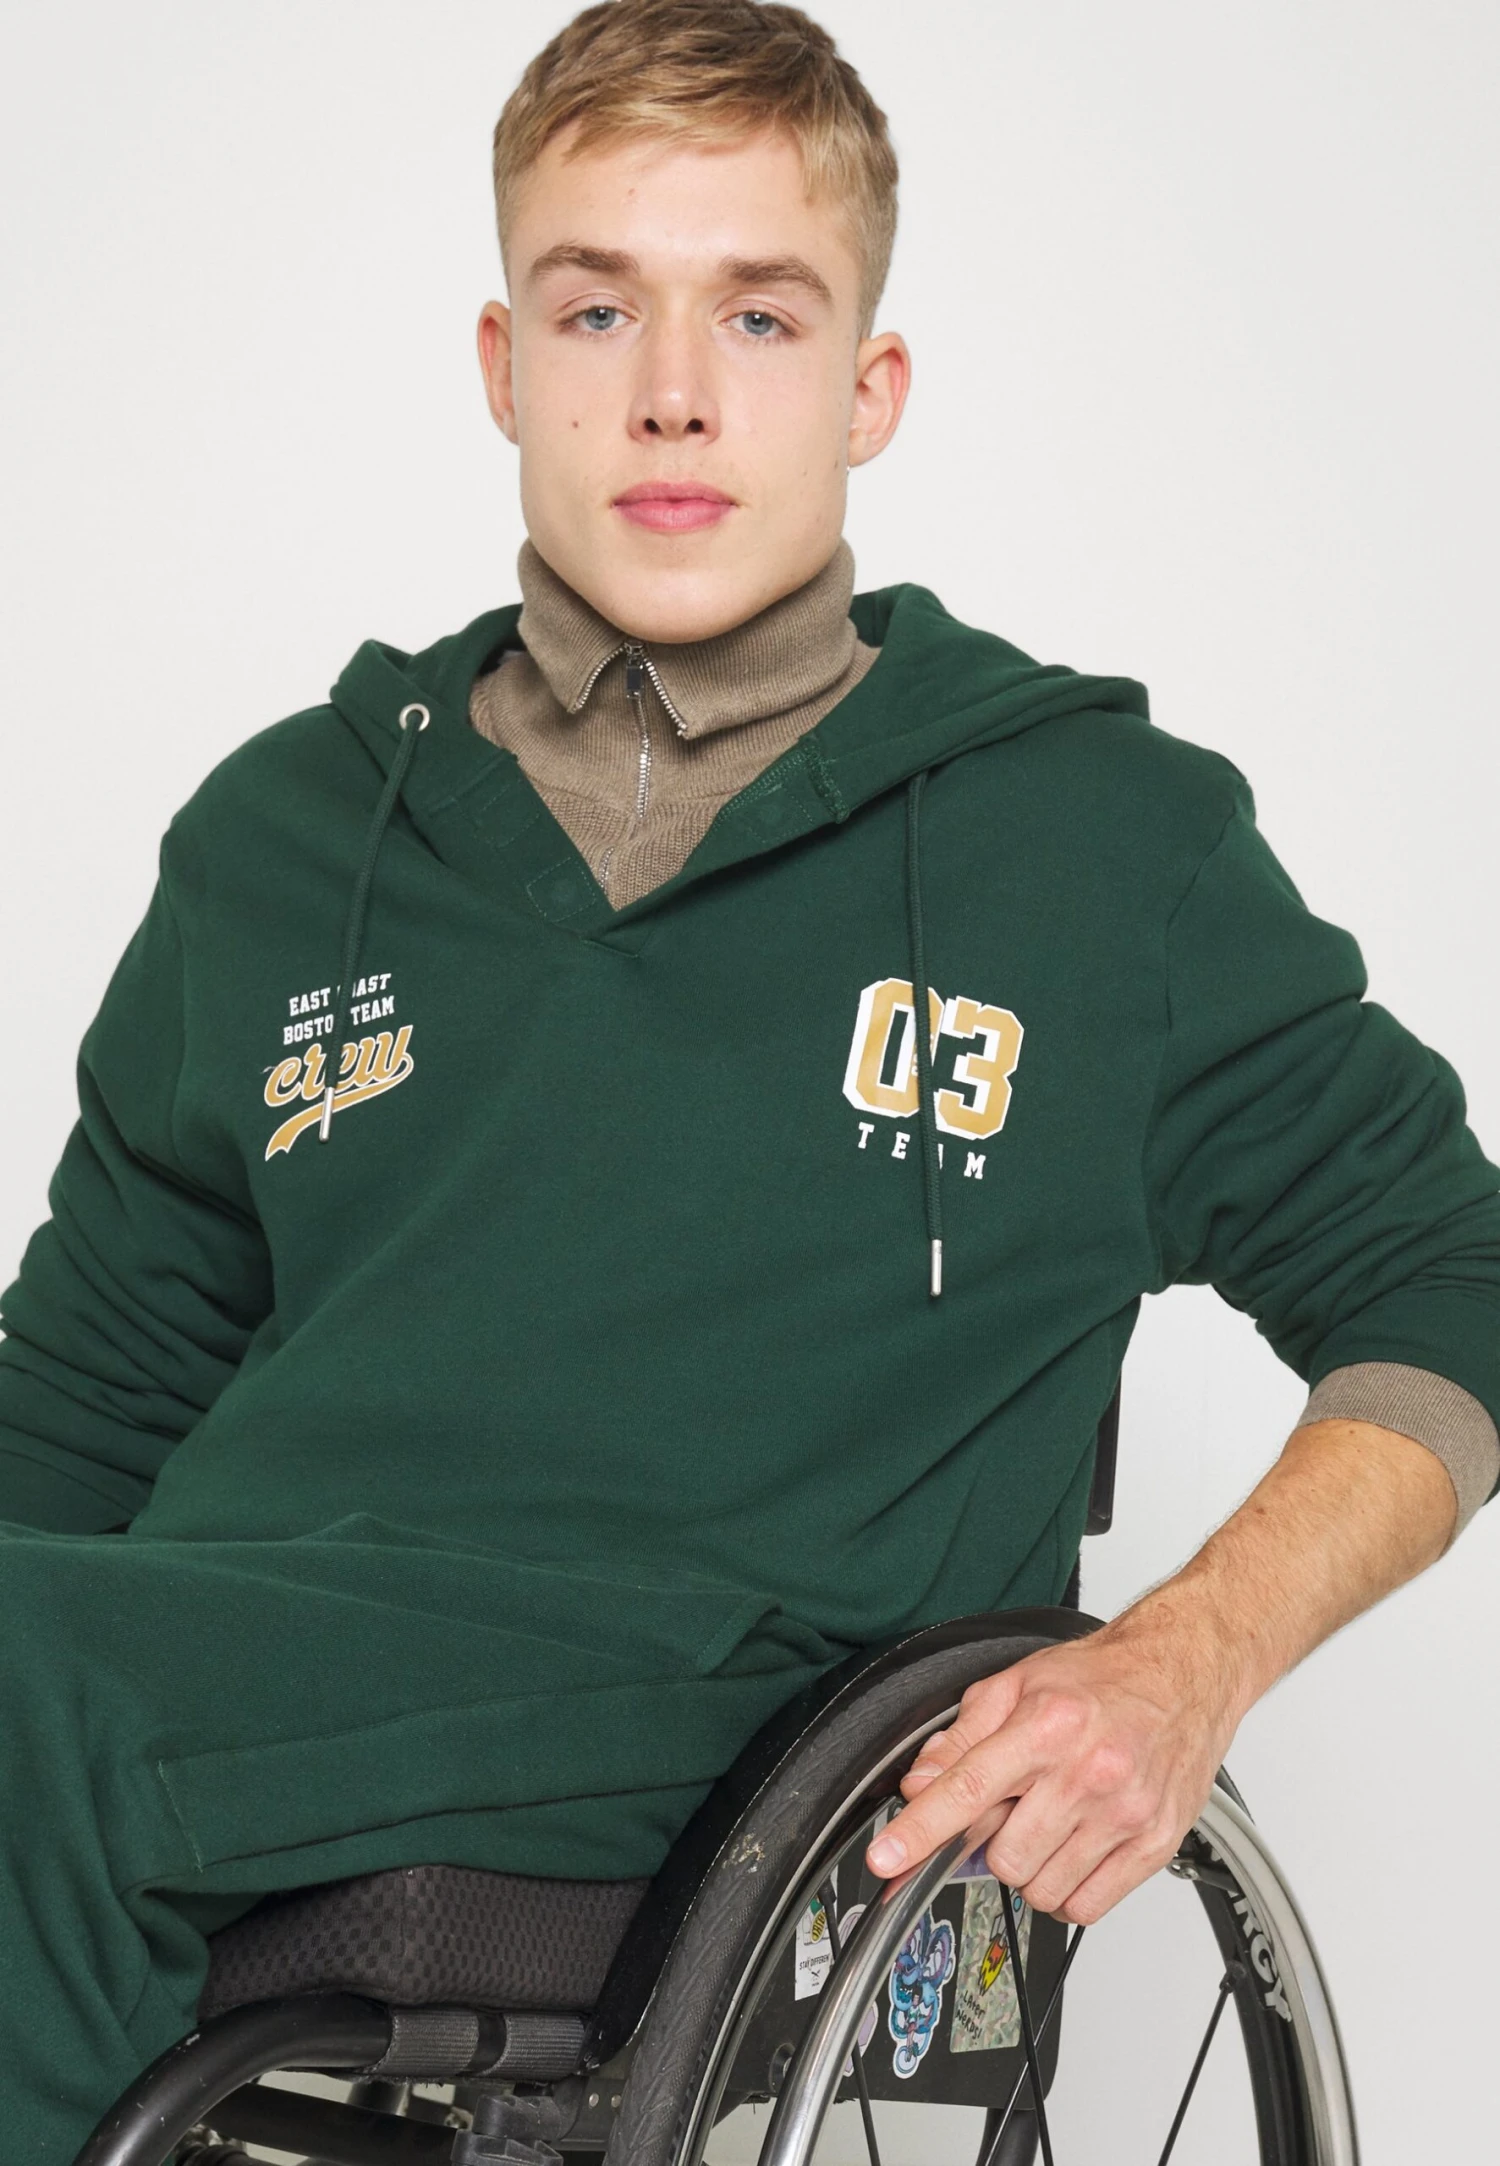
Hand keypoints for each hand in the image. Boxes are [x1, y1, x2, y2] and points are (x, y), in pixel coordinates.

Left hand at [863, 1622, 1243, 1924]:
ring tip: (1051, 1822)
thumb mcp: (1019, 1683)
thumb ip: (962, 1735)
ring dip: (1032, 1868)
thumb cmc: (1103, 1678)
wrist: (1184, 1672)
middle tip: (1015, 1809)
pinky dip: (1068, 1891)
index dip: (920, 1830)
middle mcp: (1089, 1772)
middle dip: (995, 1843)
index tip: (887, 1860)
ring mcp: (1126, 1813)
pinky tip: (1075, 1850)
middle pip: (1004, 1856)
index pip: (968, 1789)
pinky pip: (1087, 1908)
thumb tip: (920, 1782)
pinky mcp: (1155, 1844)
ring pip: (1042, 1889)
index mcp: (1048, 1726)